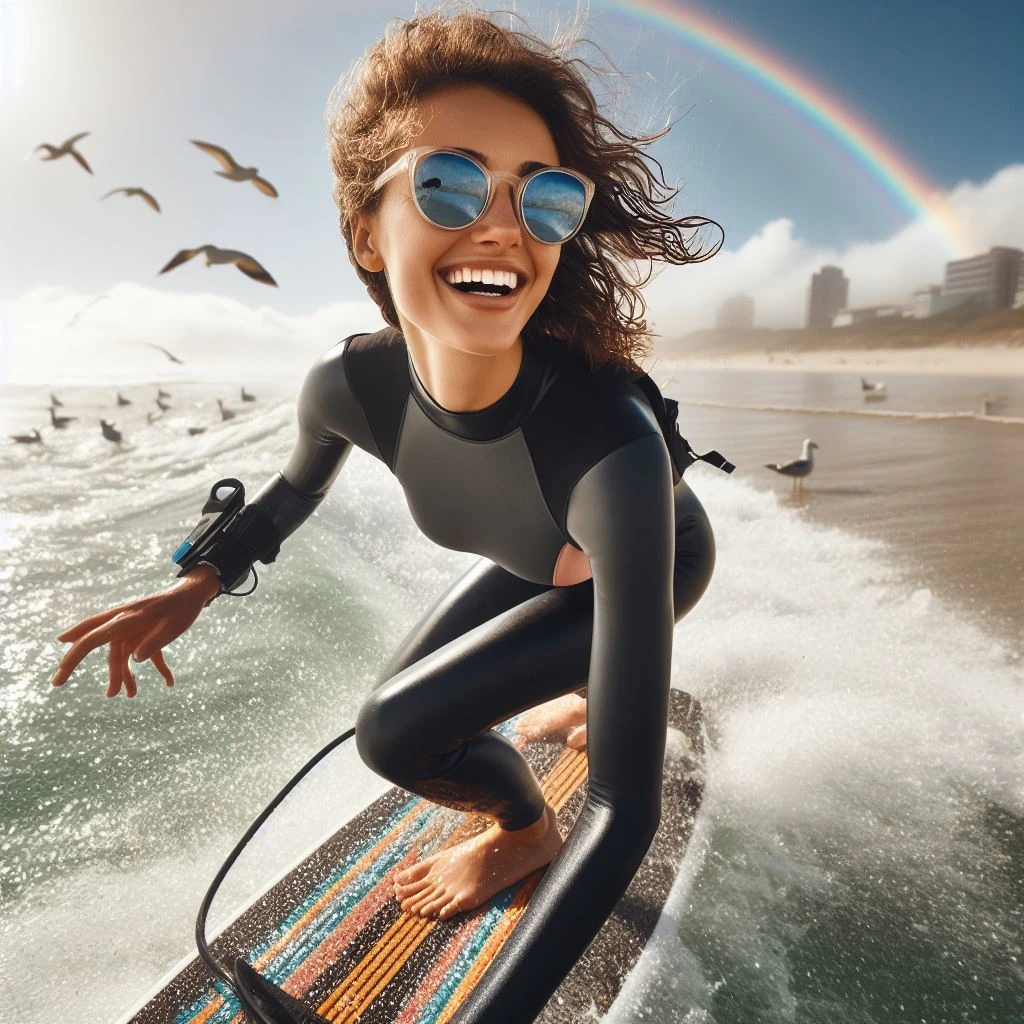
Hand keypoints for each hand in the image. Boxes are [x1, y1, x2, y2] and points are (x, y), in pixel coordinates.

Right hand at [49, 566, 220, 697]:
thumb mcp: (171, 628)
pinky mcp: (144, 631)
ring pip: (120, 654)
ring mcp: (132, 627)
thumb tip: (134, 660)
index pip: (92, 639)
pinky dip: (157, 667)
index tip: (60, 673)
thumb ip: (152, 644)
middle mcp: (122, 622)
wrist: (193, 593)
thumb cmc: (182, 610)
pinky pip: (143, 652)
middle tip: (56, 682)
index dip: (74, 656)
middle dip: (74, 662)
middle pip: (92, 643)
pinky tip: (170, 681)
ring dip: (124, 675)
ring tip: (129, 696)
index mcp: (125, 619)